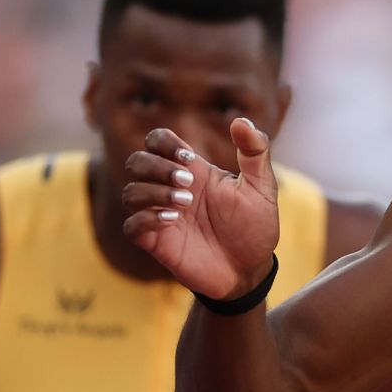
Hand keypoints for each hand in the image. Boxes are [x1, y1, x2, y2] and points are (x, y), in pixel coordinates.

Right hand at [122, 119, 278, 300]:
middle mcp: (172, 189)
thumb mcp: (262, 187)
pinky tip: (172, 221)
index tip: (190, 160)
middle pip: (136, 161)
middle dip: (156, 167)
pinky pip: (131, 226)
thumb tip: (241, 121)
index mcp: (193, 171)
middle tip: (188, 183)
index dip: (164, 143)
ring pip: (130, 192)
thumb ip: (255, 152)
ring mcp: (162, 216)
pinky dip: (146, 219)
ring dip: (153, 192)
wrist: (250, 270)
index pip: (157, 141)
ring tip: (184, 204)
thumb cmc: (255, 227)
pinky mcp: (157, 242)